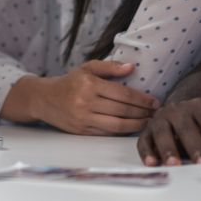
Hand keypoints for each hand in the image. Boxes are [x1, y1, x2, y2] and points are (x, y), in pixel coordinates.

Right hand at [32, 60, 158, 134]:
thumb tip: (131, 68)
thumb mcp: (86, 68)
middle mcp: (86, 103)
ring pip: (118, 125)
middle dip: (143, 113)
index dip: (142, 99)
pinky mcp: (82, 131)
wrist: (44, 99)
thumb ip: (109, 67)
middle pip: (123, 110)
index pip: (123, 94)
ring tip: (148, 122)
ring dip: (137, 125)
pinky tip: (132, 127)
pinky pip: (107, 133)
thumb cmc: (69, 82)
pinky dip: (122, 131)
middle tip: (156, 113)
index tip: (155, 101)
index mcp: (89, 85)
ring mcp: (84, 119)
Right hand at [137, 98, 200, 165]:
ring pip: (162, 132)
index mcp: (199, 107)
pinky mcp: (146, 131)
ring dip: (168, 149)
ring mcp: (160, 118)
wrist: (179, 114)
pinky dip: (147, 153)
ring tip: (175, 165)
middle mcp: (177, 109)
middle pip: (186, 127)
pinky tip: (152, 164)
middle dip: (196, 146)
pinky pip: (144, 141)